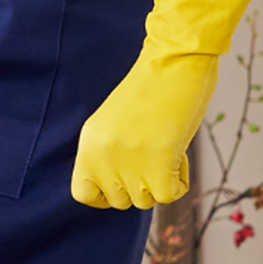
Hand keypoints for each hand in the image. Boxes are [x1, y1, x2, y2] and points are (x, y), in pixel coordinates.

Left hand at [72, 0, 262, 209]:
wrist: (174, 61)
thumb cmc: (152, 92)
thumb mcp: (116, 124)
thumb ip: (110, 155)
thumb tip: (117, 193)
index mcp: (88, 142)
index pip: (82, 194)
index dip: (106, 196)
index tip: (126, 180)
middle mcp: (102, 152)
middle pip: (121, 201)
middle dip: (141, 186)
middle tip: (153, 156)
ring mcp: (128, 157)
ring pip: (146, 200)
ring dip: (162, 182)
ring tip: (166, 149)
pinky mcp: (157, 159)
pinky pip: (168, 195)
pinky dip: (180, 180)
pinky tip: (180, 154)